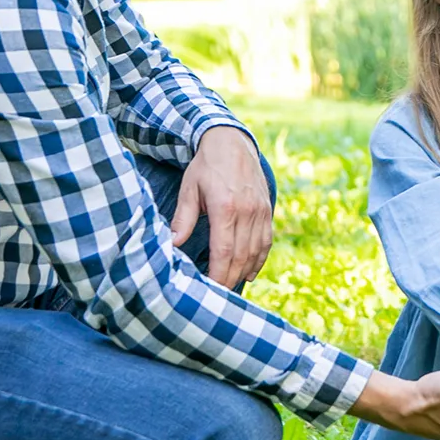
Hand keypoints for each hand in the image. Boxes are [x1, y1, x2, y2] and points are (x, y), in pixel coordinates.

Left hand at [173, 126, 271, 290]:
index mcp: (225, 208)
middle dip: (229, 279)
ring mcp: (260, 211)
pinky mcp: (267, 210)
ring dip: (243, 272)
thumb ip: (183, 218)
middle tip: (218, 298)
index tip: (210, 290)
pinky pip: (266, 241)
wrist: (232, 142)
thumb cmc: (206, 166)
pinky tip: (250, 273)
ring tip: (230, 287)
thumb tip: (172, 245)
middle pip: (241, 257)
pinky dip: (259, 260)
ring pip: (255, 252)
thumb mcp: (189, 189)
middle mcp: (247, 212)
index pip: (224, 252)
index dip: (218, 275)